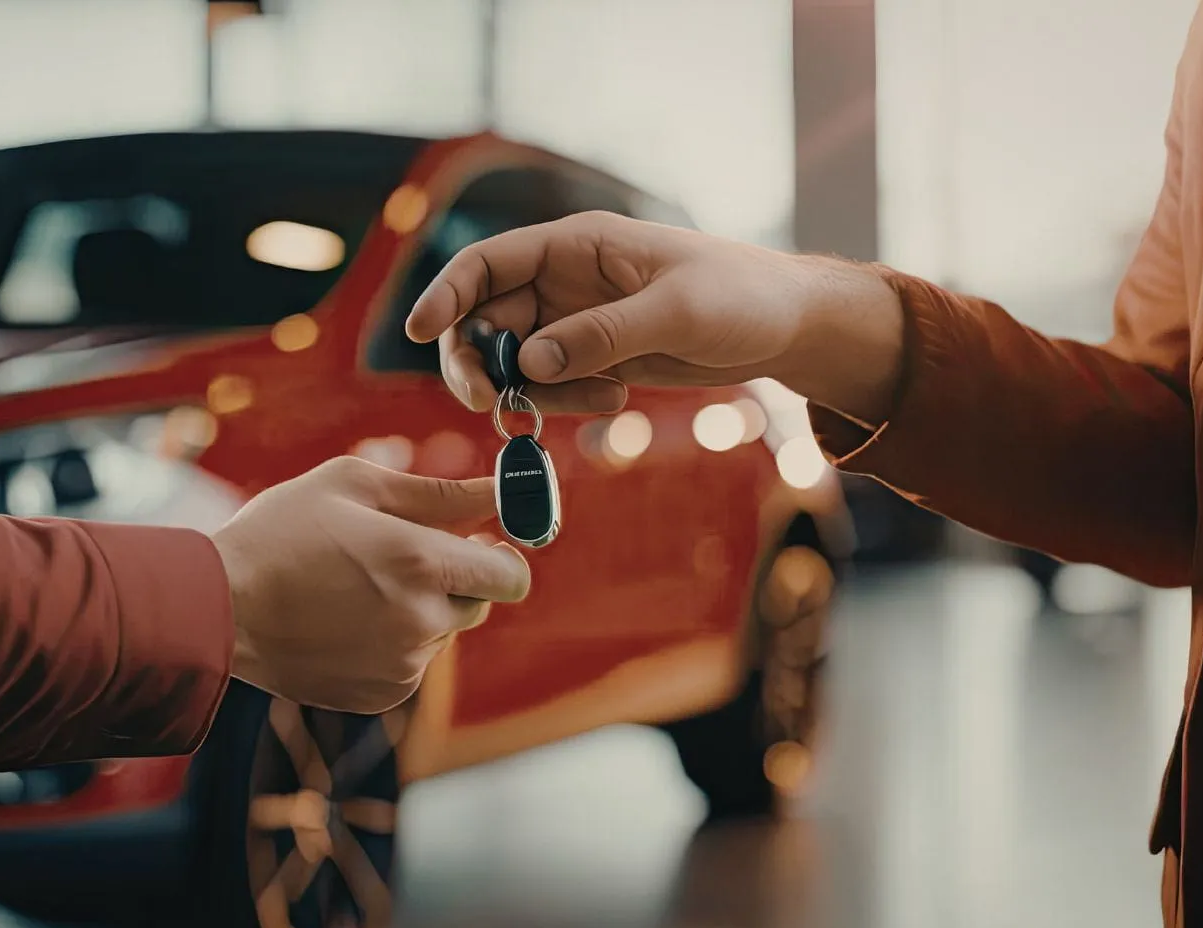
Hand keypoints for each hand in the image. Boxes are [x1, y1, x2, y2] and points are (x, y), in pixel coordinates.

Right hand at [211, 456, 531, 714]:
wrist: (219, 607)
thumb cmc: (282, 531)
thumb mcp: (355, 486)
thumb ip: (439, 491)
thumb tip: (499, 491)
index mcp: (420, 563)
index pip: (512, 575)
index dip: (503, 556)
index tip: (479, 541)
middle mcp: (421, 621)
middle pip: (481, 604)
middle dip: (457, 578)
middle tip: (406, 554)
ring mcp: (402, 666)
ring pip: (442, 633)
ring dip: (420, 609)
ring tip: (358, 586)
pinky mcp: (382, 695)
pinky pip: (411, 662)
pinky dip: (393, 642)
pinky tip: (345, 620)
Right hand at [404, 211, 906, 424]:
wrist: (785, 326)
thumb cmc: (740, 295)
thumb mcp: (676, 313)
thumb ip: (601, 336)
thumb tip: (530, 362)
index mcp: (575, 245)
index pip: (486, 263)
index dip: (444, 293)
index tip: (417, 332)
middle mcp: (563, 281)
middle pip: (483, 320)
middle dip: (479, 363)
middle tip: (494, 406)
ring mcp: (573, 322)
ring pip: (512, 361)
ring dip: (531, 393)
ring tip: (602, 401)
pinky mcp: (591, 359)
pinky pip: (547, 386)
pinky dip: (562, 404)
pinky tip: (615, 403)